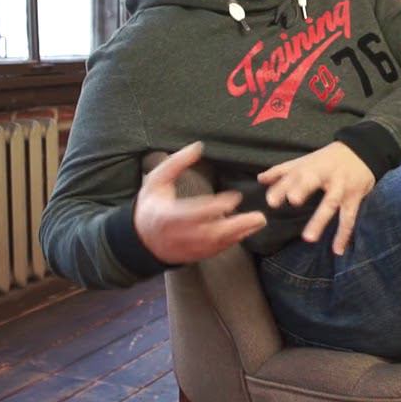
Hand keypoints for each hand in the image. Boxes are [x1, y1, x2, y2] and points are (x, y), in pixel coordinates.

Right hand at [134, 142, 266, 264]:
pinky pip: (216, 250)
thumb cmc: (151, 205)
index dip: (216, 207)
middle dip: (237, 226)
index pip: (195, 213)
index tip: (235, 197)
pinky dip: (232, 241)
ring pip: (217, 244)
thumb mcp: (156, 180)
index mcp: (167, 216)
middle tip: (259, 217)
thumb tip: (198, 146)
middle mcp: (179, 235)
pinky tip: (246, 231)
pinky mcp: (194, 255)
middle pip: (211, 233)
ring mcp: (187, 248)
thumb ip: (176, 163)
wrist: (141, 239)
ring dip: (239, 234)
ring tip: (258, 222)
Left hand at [258, 142, 375, 254]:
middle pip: (313, 181)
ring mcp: (340, 187)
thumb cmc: (327, 159)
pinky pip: (349, 217)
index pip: (292, 176)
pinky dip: (344, 234)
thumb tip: (259, 179)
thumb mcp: (304, 161)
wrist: (362, 151)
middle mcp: (324, 175)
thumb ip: (281, 171)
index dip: (282, 187)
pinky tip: (337, 250)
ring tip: (309, 238)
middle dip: (303, 189)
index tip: (271, 201)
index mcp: (309, 167)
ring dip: (320, 220)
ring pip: (330, 203)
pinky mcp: (354, 197)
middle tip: (293, 201)